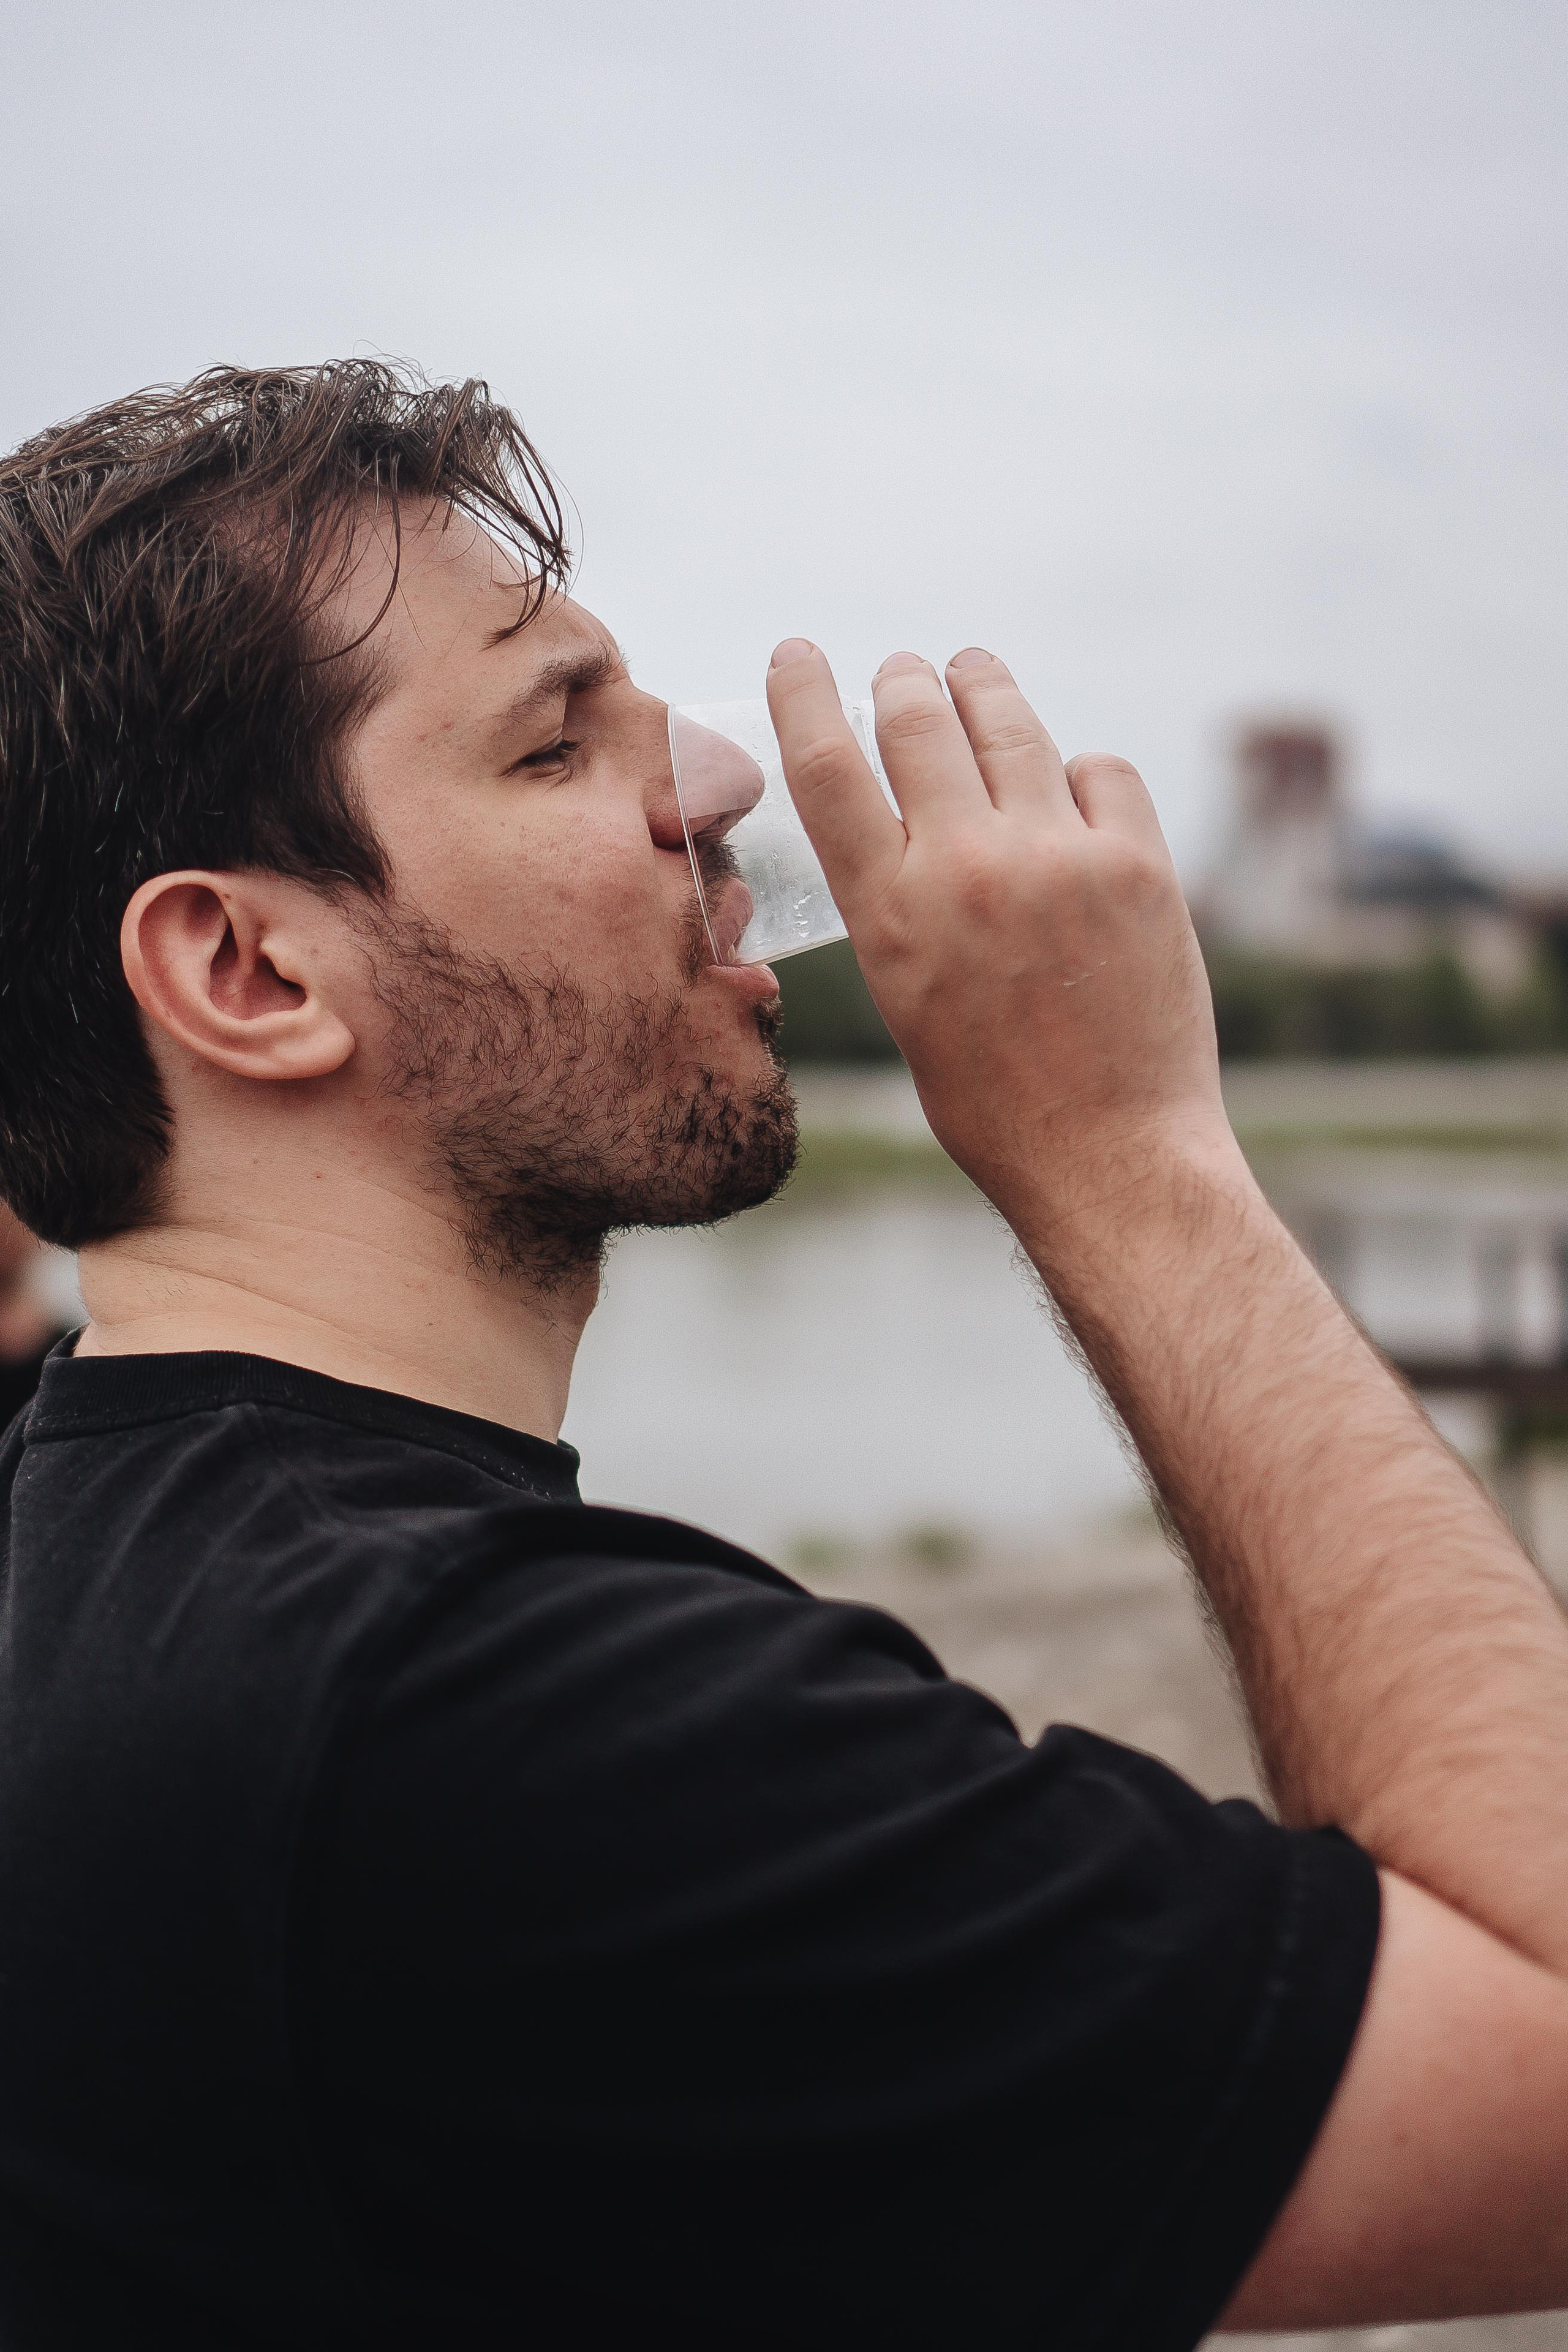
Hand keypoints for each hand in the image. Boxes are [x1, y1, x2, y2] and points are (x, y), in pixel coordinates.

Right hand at [765, 641, 1230, 1232]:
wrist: (1111, 1156)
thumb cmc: (997, 1104)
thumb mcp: (910, 1003)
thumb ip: (903, 908)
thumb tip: (915, 828)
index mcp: (890, 916)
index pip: (827, 768)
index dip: (804, 695)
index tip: (798, 653)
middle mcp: (966, 870)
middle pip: (917, 720)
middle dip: (903, 680)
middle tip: (904, 670)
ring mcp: (1057, 859)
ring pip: (1008, 723)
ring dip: (981, 688)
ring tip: (972, 672)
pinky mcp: (1138, 864)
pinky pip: (1099, 770)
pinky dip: (1077, 772)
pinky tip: (1069, 788)